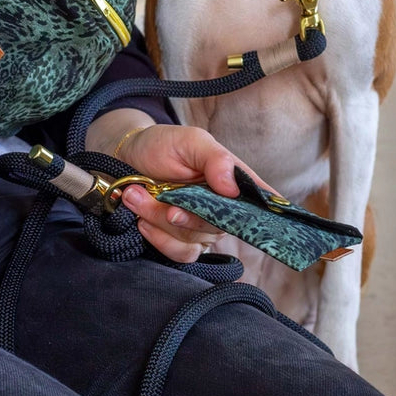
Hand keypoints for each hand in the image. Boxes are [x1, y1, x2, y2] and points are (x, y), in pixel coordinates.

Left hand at [97, 119, 276, 262]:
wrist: (125, 159)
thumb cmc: (161, 145)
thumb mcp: (190, 140)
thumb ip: (215, 159)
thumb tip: (233, 188)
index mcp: (233, 180)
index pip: (263, 199)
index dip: (270, 213)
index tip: (260, 218)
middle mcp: (223, 207)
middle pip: (221, 225)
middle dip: (187, 213)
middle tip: (162, 195)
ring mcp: (202, 227)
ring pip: (195, 239)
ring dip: (160, 219)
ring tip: (137, 196)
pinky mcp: (180, 241)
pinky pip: (181, 254)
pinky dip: (159, 238)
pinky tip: (142, 220)